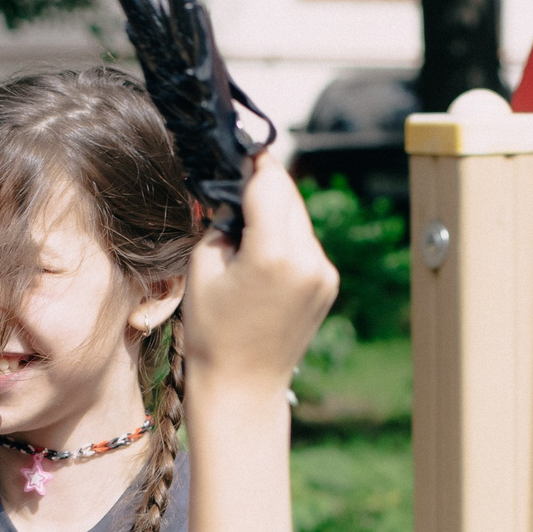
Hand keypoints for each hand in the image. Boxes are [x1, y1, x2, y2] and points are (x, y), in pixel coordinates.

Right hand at [183, 152, 338, 393]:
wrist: (243, 385)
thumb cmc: (211, 330)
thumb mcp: (204, 265)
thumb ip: (223, 219)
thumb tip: (236, 189)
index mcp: (274, 253)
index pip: (269, 181)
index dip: (251, 160)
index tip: (237, 146)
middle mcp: (308, 259)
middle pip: (288, 193)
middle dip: (263, 183)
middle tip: (234, 179)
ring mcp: (324, 272)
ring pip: (299, 215)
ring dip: (275, 210)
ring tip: (244, 228)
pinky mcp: (328, 282)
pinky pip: (306, 241)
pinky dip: (286, 235)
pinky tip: (263, 253)